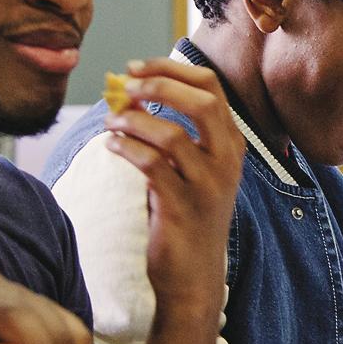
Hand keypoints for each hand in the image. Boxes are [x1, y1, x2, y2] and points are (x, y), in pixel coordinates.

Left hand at [100, 58, 243, 324]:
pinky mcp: (183, 208)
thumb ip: (169, 131)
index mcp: (232, 143)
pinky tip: (111, 146)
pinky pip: (151, 165)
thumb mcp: (188, 169)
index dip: (171, 69)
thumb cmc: (186, 217)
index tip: (136, 67)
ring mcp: (208, 185)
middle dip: (158, 85)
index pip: (211, 87)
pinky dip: (126, 148)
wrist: (193, 276)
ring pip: (172, 134)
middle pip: (201, 103)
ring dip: (134, 121)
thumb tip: (130, 93)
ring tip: (111, 121)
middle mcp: (227, 161)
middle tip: (124, 85)